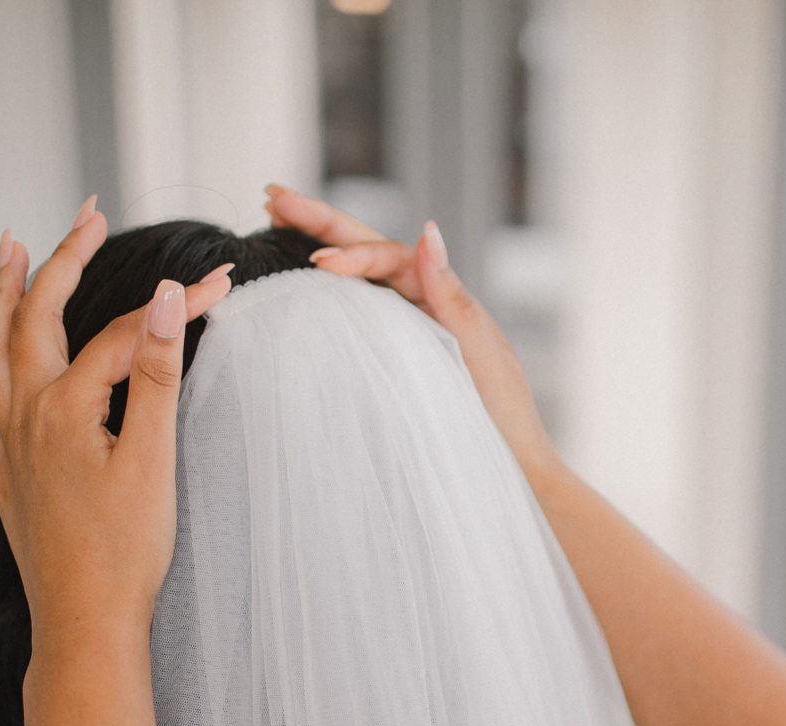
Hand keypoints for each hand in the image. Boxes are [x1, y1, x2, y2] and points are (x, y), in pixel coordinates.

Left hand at [0, 199, 232, 648]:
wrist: (88, 625)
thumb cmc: (128, 553)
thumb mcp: (155, 459)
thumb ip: (158, 373)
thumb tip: (168, 298)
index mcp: (68, 407)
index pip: (127, 335)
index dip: (178, 307)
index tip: (225, 287)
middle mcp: (27, 416)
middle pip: (39, 317)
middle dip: (64, 261)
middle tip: (89, 217)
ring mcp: (9, 448)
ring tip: (7, 248)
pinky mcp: (2, 481)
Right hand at [265, 185, 562, 483]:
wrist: (512, 469)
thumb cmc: (501, 419)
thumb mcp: (479, 355)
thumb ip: (451, 297)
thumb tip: (426, 231)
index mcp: (445, 298)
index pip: (390, 258)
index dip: (352, 254)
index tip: (316, 264)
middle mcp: (426, 304)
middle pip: (368, 250)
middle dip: (321, 221)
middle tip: (272, 196)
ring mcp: (409, 328)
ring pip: (358, 276)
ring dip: (319, 245)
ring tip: (276, 219)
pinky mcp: (397, 355)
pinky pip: (359, 311)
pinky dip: (328, 289)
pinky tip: (299, 280)